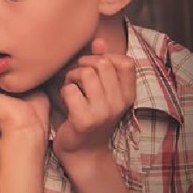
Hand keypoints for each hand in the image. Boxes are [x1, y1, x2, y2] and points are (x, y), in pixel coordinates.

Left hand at [53, 38, 136, 164]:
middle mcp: (119, 103)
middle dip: (84, 65)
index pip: (126, 63)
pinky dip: (64, 91)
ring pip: (86, 74)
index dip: (107, 58)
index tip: (94, 66)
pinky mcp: (84, 120)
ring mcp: (103, 112)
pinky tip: (66, 101)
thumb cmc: (90, 116)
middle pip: (103, 64)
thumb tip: (98, 41)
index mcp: (128, 95)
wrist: (82, 151)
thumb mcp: (102, 91)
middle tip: (76, 77)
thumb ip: (102, 65)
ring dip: (72, 77)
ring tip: (70, 87)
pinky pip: (70, 90)